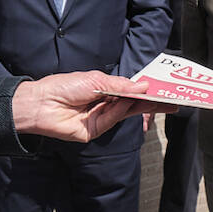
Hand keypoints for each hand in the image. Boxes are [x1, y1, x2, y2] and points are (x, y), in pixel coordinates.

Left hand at [12, 71, 164, 142]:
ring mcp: (101, 118)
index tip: (162, 88)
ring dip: (140, 105)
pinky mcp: (95, 131)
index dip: (145, 90)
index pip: (130, 90)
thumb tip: (143, 87)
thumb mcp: (95, 80)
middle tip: (171, 101)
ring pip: (125, 112)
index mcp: (104, 89)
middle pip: (132, 104)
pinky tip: (127, 102)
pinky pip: (113, 120)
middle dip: (151, 102)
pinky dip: (120, 110)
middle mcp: (104, 104)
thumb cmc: (63, 86)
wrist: (41, 103)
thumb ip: (120, 86)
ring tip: (156, 98)